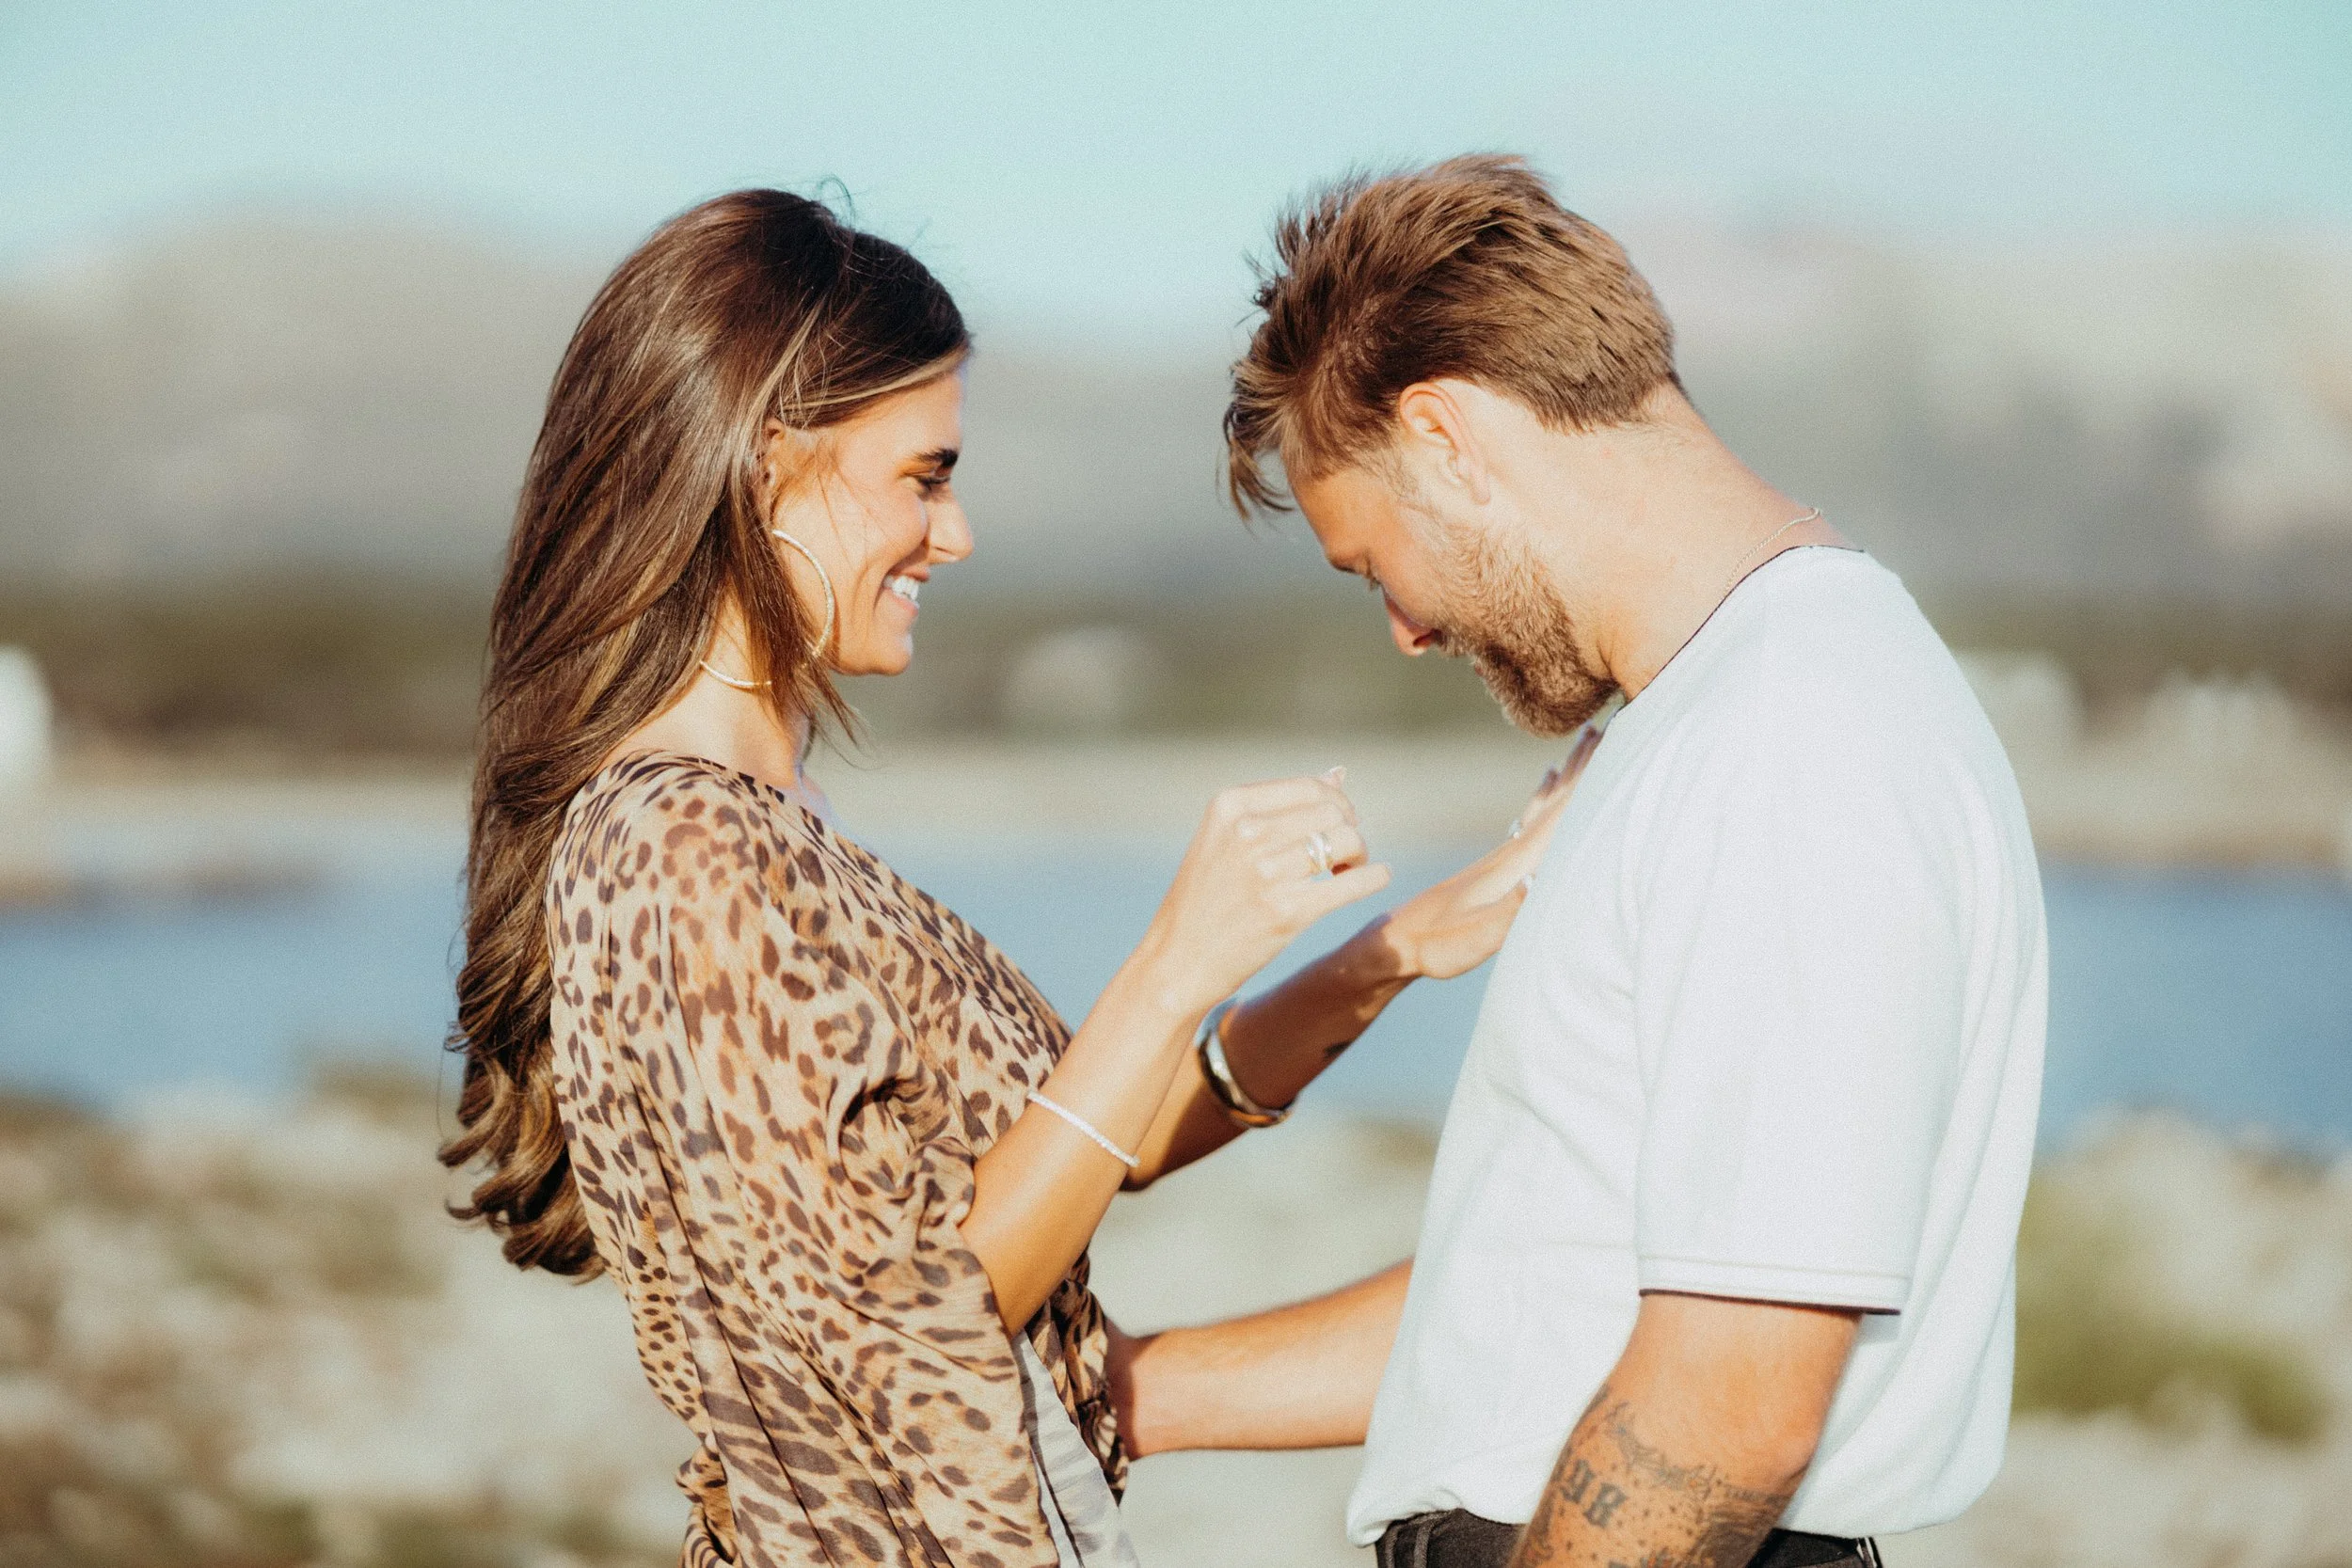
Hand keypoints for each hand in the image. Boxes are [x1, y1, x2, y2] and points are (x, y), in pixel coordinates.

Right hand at [1139, 773, 1391, 1018]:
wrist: (1179, 959)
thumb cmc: (1207, 897)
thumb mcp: (1226, 837)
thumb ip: (1281, 805)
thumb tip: (1339, 773)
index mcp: (1230, 806)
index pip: (1311, 788)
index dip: (1337, 804)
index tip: (1339, 824)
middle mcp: (1246, 833)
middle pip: (1333, 814)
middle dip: (1349, 830)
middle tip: (1343, 855)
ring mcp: (1266, 873)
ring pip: (1346, 842)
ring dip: (1359, 855)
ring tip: (1345, 871)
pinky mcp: (1286, 912)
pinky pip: (1352, 884)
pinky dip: (1374, 877)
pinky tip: (1376, 878)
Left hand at [1380, 725, 1601, 979]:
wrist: (1398, 942)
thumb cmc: (1439, 944)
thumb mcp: (1476, 936)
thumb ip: (1509, 911)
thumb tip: (1537, 881)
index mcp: (1515, 861)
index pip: (1561, 810)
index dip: (1588, 778)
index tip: (1614, 739)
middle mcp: (1513, 849)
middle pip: (1557, 796)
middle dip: (1586, 761)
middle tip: (1613, 718)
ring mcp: (1505, 854)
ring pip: (1546, 800)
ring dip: (1569, 768)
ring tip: (1586, 736)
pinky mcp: (1497, 864)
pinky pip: (1531, 815)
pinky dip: (1546, 791)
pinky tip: (1546, 778)